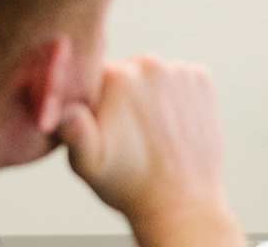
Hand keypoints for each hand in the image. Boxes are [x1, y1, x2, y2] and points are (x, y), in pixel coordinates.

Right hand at [60, 57, 234, 236]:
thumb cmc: (128, 185)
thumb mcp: (88, 163)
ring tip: (150, 133)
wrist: (182, 203)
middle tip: (126, 135)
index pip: (93, 76)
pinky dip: (174, 97)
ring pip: (152, 77)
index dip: (94, 103)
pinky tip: (170, 126)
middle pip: (125, 72)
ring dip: (149, 96)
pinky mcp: (202, 80)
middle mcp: (150, 64)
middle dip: (122, 97)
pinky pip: (179, 80)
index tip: (102, 129)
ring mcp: (180, 71)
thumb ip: (72, 130)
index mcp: (116, 76)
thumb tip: (65, 107)